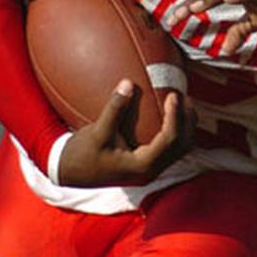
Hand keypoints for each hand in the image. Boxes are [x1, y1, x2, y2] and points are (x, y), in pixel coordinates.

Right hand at [58, 79, 195, 186]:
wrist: (69, 173)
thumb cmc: (81, 155)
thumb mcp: (96, 131)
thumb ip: (114, 108)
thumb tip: (128, 82)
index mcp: (142, 165)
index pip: (169, 140)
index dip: (175, 116)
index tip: (173, 95)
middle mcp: (151, 171)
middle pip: (182, 146)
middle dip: (188, 121)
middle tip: (184, 97)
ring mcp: (150, 170)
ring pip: (179, 149)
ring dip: (184, 127)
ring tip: (182, 103)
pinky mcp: (146, 165)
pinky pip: (168, 148)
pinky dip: (173, 131)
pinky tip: (166, 113)